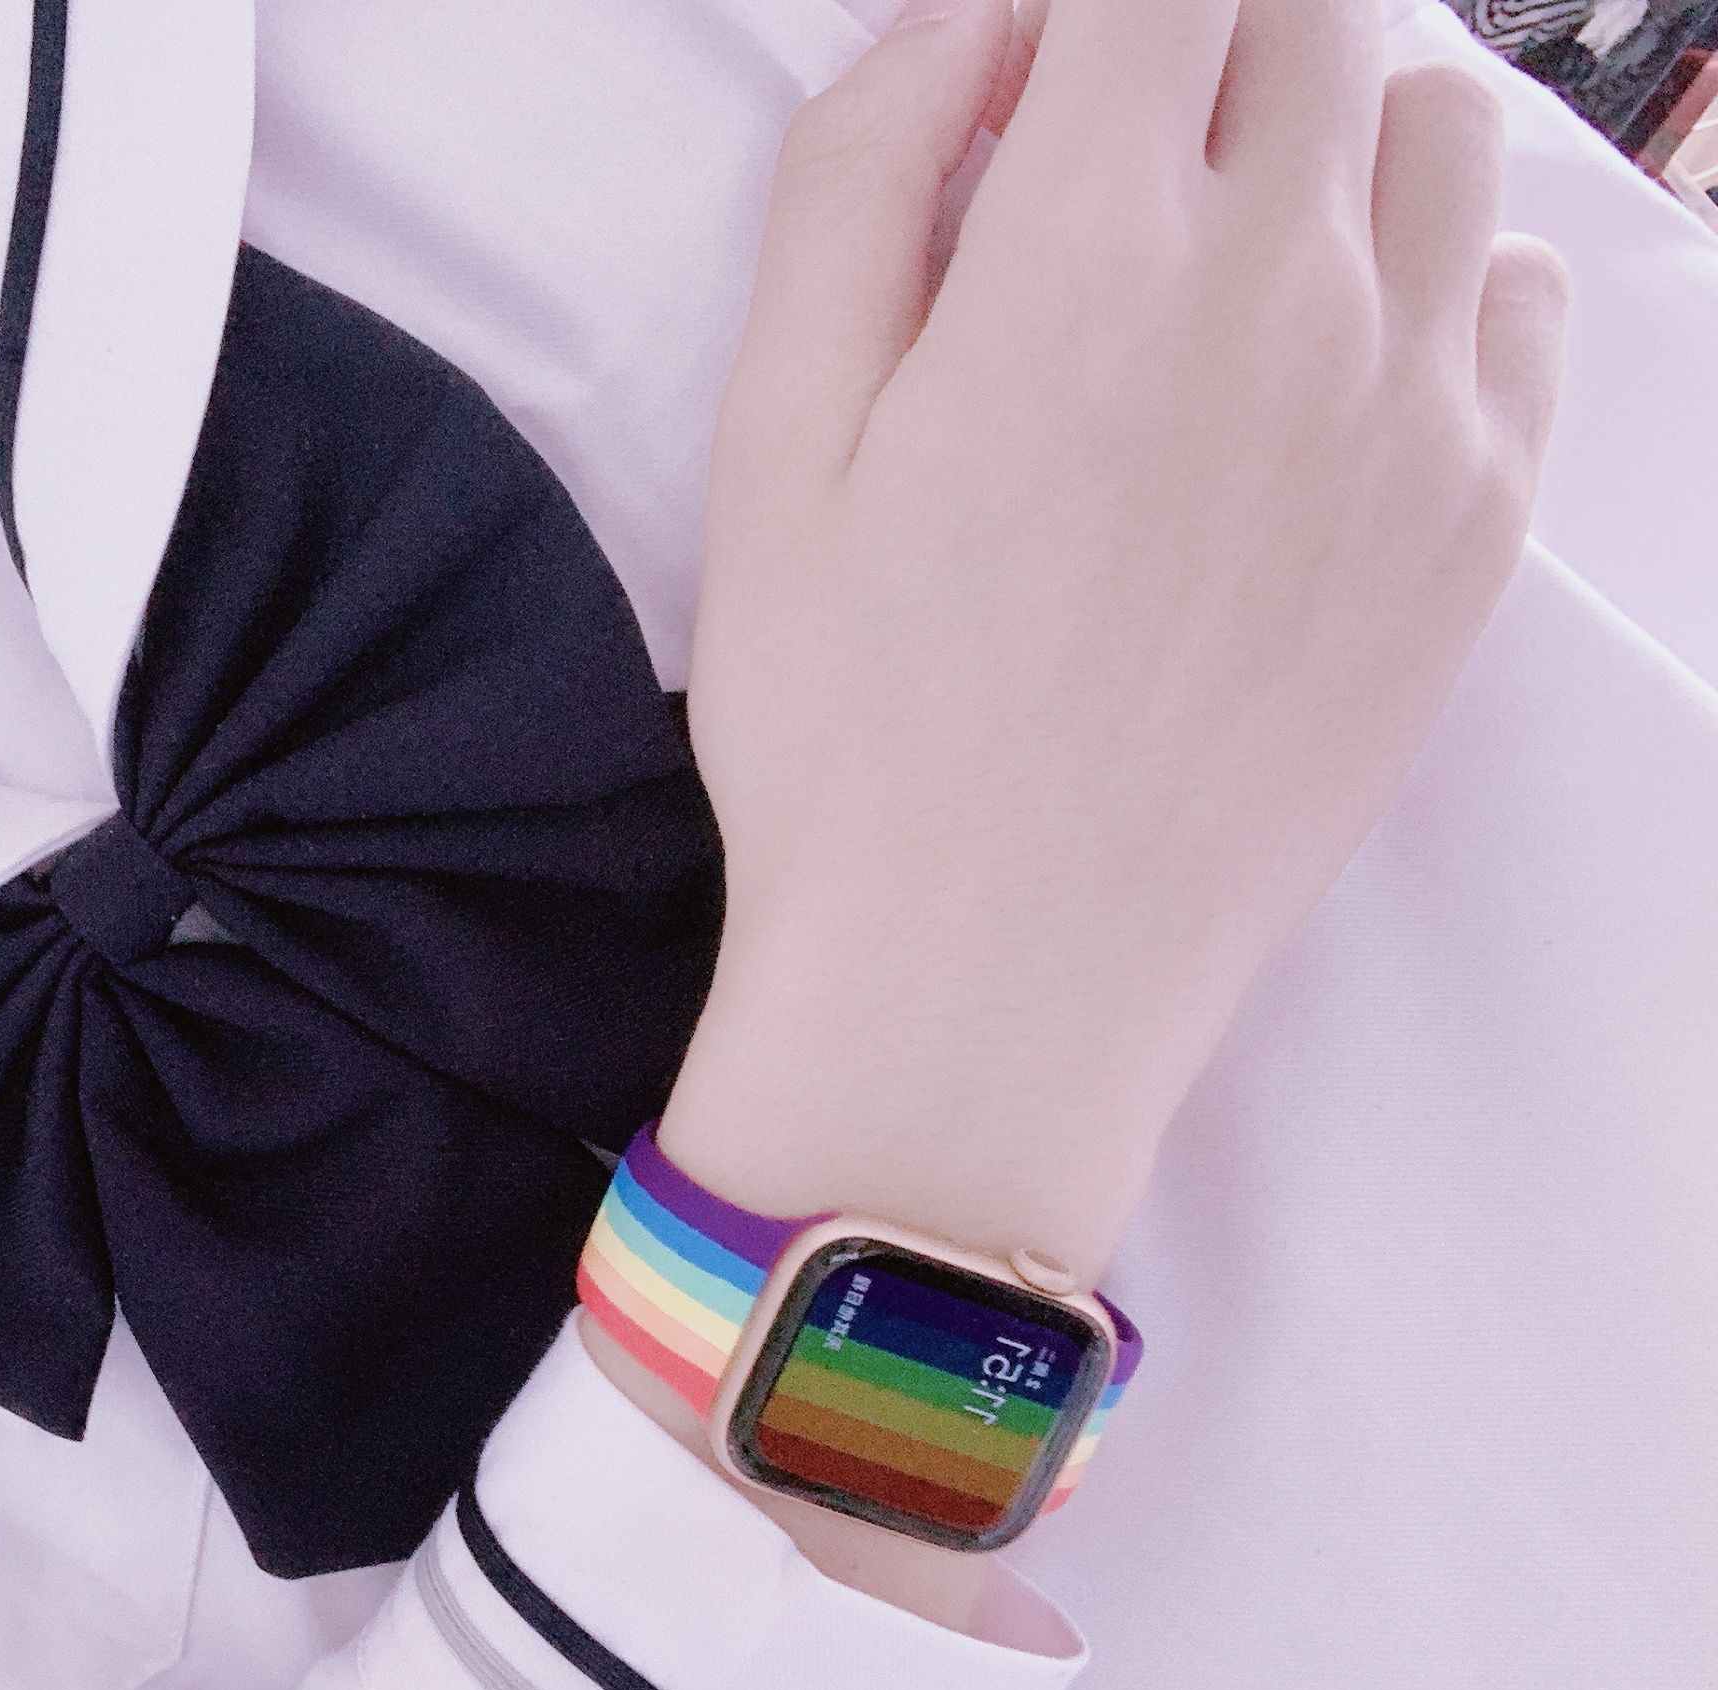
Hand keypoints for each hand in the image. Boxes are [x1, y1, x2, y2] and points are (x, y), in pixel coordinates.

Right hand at [659, 0, 1567, 1285]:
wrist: (990, 990)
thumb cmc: (850, 735)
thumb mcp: (772, 443)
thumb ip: (857, 177)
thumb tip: (971, 21)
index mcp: (1087, 258)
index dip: (1087, 8)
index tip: (1036, 80)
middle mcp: (1286, 300)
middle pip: (1314, 16)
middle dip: (1203, 45)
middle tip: (1111, 164)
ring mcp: (1412, 414)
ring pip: (1439, 129)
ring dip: (1330, 134)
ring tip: (1223, 254)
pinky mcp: (1478, 526)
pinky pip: (1520, 296)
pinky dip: (1436, 273)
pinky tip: (1324, 368)